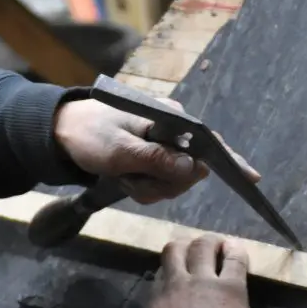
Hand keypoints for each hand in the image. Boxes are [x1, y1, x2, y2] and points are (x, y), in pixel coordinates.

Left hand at [53, 97, 259, 204]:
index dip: (228, 160)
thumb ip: (156, 159)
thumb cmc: (88, 134)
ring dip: (149, 188)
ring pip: (173, 182)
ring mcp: (161, 150)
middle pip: (190, 170)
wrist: (57, 135)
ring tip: (125, 178)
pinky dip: (142, 189)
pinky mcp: (150, 163)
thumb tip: (192, 168)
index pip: (207, 141)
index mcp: (170, 118)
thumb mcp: (119, 149)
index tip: (249, 177)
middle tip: (136, 181)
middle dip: (165, 183)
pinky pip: (158, 186)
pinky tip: (125, 181)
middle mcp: (172, 133)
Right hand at [146, 234, 251, 307]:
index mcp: (158, 300)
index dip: (171, 268)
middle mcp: (177, 283)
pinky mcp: (230, 285)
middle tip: (195, 247)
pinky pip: (233, 259)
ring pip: (202, 247)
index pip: (161, 273)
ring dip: (209, 242)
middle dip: (185, 246)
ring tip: (217, 242)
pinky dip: (234, 250)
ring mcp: (204, 281)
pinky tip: (235, 247)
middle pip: (176, 251)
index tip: (178, 271)